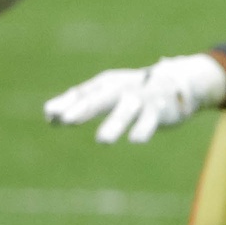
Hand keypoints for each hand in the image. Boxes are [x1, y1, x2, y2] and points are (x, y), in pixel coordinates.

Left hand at [44, 53, 225, 144]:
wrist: (176, 83)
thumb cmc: (131, 90)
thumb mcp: (105, 93)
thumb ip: (78, 103)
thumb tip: (49, 116)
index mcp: (106, 84)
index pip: (83, 93)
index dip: (67, 104)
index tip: (51, 116)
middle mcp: (122, 88)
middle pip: (101, 98)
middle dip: (84, 108)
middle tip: (66, 120)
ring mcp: (141, 99)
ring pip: (126, 110)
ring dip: (114, 123)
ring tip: (102, 141)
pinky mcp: (159, 110)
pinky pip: (150, 120)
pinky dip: (143, 128)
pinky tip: (134, 139)